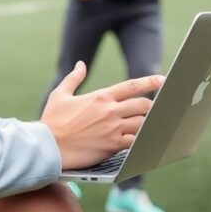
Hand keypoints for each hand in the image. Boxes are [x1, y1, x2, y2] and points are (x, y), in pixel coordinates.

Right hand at [41, 61, 164, 169]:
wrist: (48, 147)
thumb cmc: (52, 121)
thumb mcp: (60, 94)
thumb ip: (73, 78)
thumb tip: (81, 64)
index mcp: (101, 97)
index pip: (132, 86)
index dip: (150, 81)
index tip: (162, 80)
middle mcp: (110, 111)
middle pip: (143, 105)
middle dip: (151, 106)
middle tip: (154, 108)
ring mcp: (113, 129)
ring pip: (143, 123)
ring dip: (147, 124)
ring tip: (149, 125)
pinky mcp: (112, 146)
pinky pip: (135, 142)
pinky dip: (140, 140)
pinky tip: (142, 141)